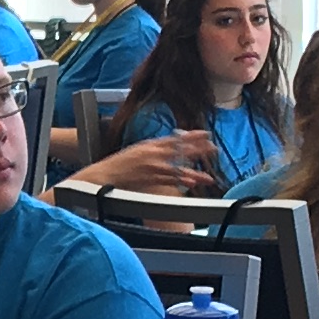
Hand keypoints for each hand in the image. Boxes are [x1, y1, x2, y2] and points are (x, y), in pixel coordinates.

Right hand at [79, 132, 209, 193]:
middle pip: (180, 150)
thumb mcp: (137, 150)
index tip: (206, 134)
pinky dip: (180, 182)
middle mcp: (153, 153)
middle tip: (213, 149)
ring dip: (194, 173)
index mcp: (150, 144)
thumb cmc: (120, 165)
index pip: (175, 138)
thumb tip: (168, 148)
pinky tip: (191, 184)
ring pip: (178, 168)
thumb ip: (154, 149)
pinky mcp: (149, 179)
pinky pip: (169, 180)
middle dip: (198, 150)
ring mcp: (152, 166)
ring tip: (208, 177)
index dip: (192, 136)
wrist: (105, 174)